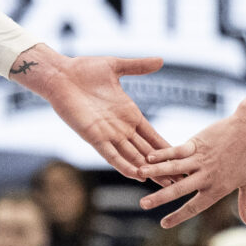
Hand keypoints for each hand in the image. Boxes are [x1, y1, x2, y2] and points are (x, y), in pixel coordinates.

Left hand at [5, 44, 168, 180]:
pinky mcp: (93, 136)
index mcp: (129, 114)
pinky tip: (136, 175)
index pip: (153, 136)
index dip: (167, 148)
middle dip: (162, 167)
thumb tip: (160, 60)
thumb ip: (139, 66)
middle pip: (146, 152)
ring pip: (132, 157)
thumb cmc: (84, 69)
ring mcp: (108, 134)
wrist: (60, 74)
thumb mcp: (116, 67)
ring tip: (164, 185)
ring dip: (147, 170)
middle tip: (182, 182)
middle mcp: (121, 128)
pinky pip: (111, 154)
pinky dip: (123, 164)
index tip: (185, 159)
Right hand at [141, 95, 245, 227]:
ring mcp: (201, 159)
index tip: (163, 224)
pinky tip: (150, 156)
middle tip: (143, 205)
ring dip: (156, 172)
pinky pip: (177, 150)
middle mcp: (206, 176)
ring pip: (174, 167)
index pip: (195, 207)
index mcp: (218, 188)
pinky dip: (163, 154)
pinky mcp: (198, 143)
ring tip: (139, 175)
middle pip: (179, 189)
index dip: (178, 216)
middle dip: (159, 198)